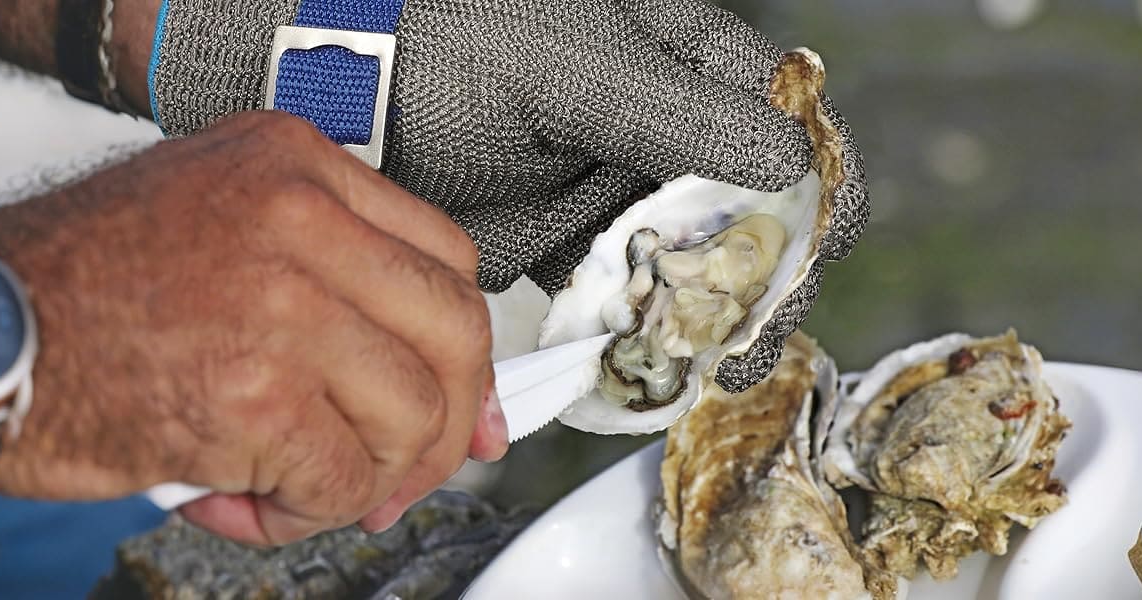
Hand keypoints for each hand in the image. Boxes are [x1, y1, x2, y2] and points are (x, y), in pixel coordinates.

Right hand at [0, 111, 506, 544]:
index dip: (464, 347)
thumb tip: (440, 382)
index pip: (444, 257)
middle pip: (453, 331)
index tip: (468, 404)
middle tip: (406, 469)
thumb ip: (329, 278)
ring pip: (410, 415)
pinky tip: (244, 499)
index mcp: (296, 164)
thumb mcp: (218, 224)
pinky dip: (305, 513)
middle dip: (444, 421)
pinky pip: (344, 480)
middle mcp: (300, 218)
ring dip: (367, 475)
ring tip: (293, 483)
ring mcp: (284, 302)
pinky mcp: (257, 394)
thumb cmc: (77, 287)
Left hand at [150, 0, 868, 391]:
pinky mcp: (556, 234)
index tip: (801, 259)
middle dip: (757, 276)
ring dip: (698, 317)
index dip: (811, 189)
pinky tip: (631, 360)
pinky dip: (625, 331)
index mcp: (677, 55)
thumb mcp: (565, 66)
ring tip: (695, 363)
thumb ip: (672, 113)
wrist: (330, 76)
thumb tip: (785, 162)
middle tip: (741, 334)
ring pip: (687, 262)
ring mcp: (606, 182)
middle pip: (747, 207)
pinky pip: (612, 293)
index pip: (782, 120)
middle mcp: (655, 122)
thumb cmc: (440, 32)